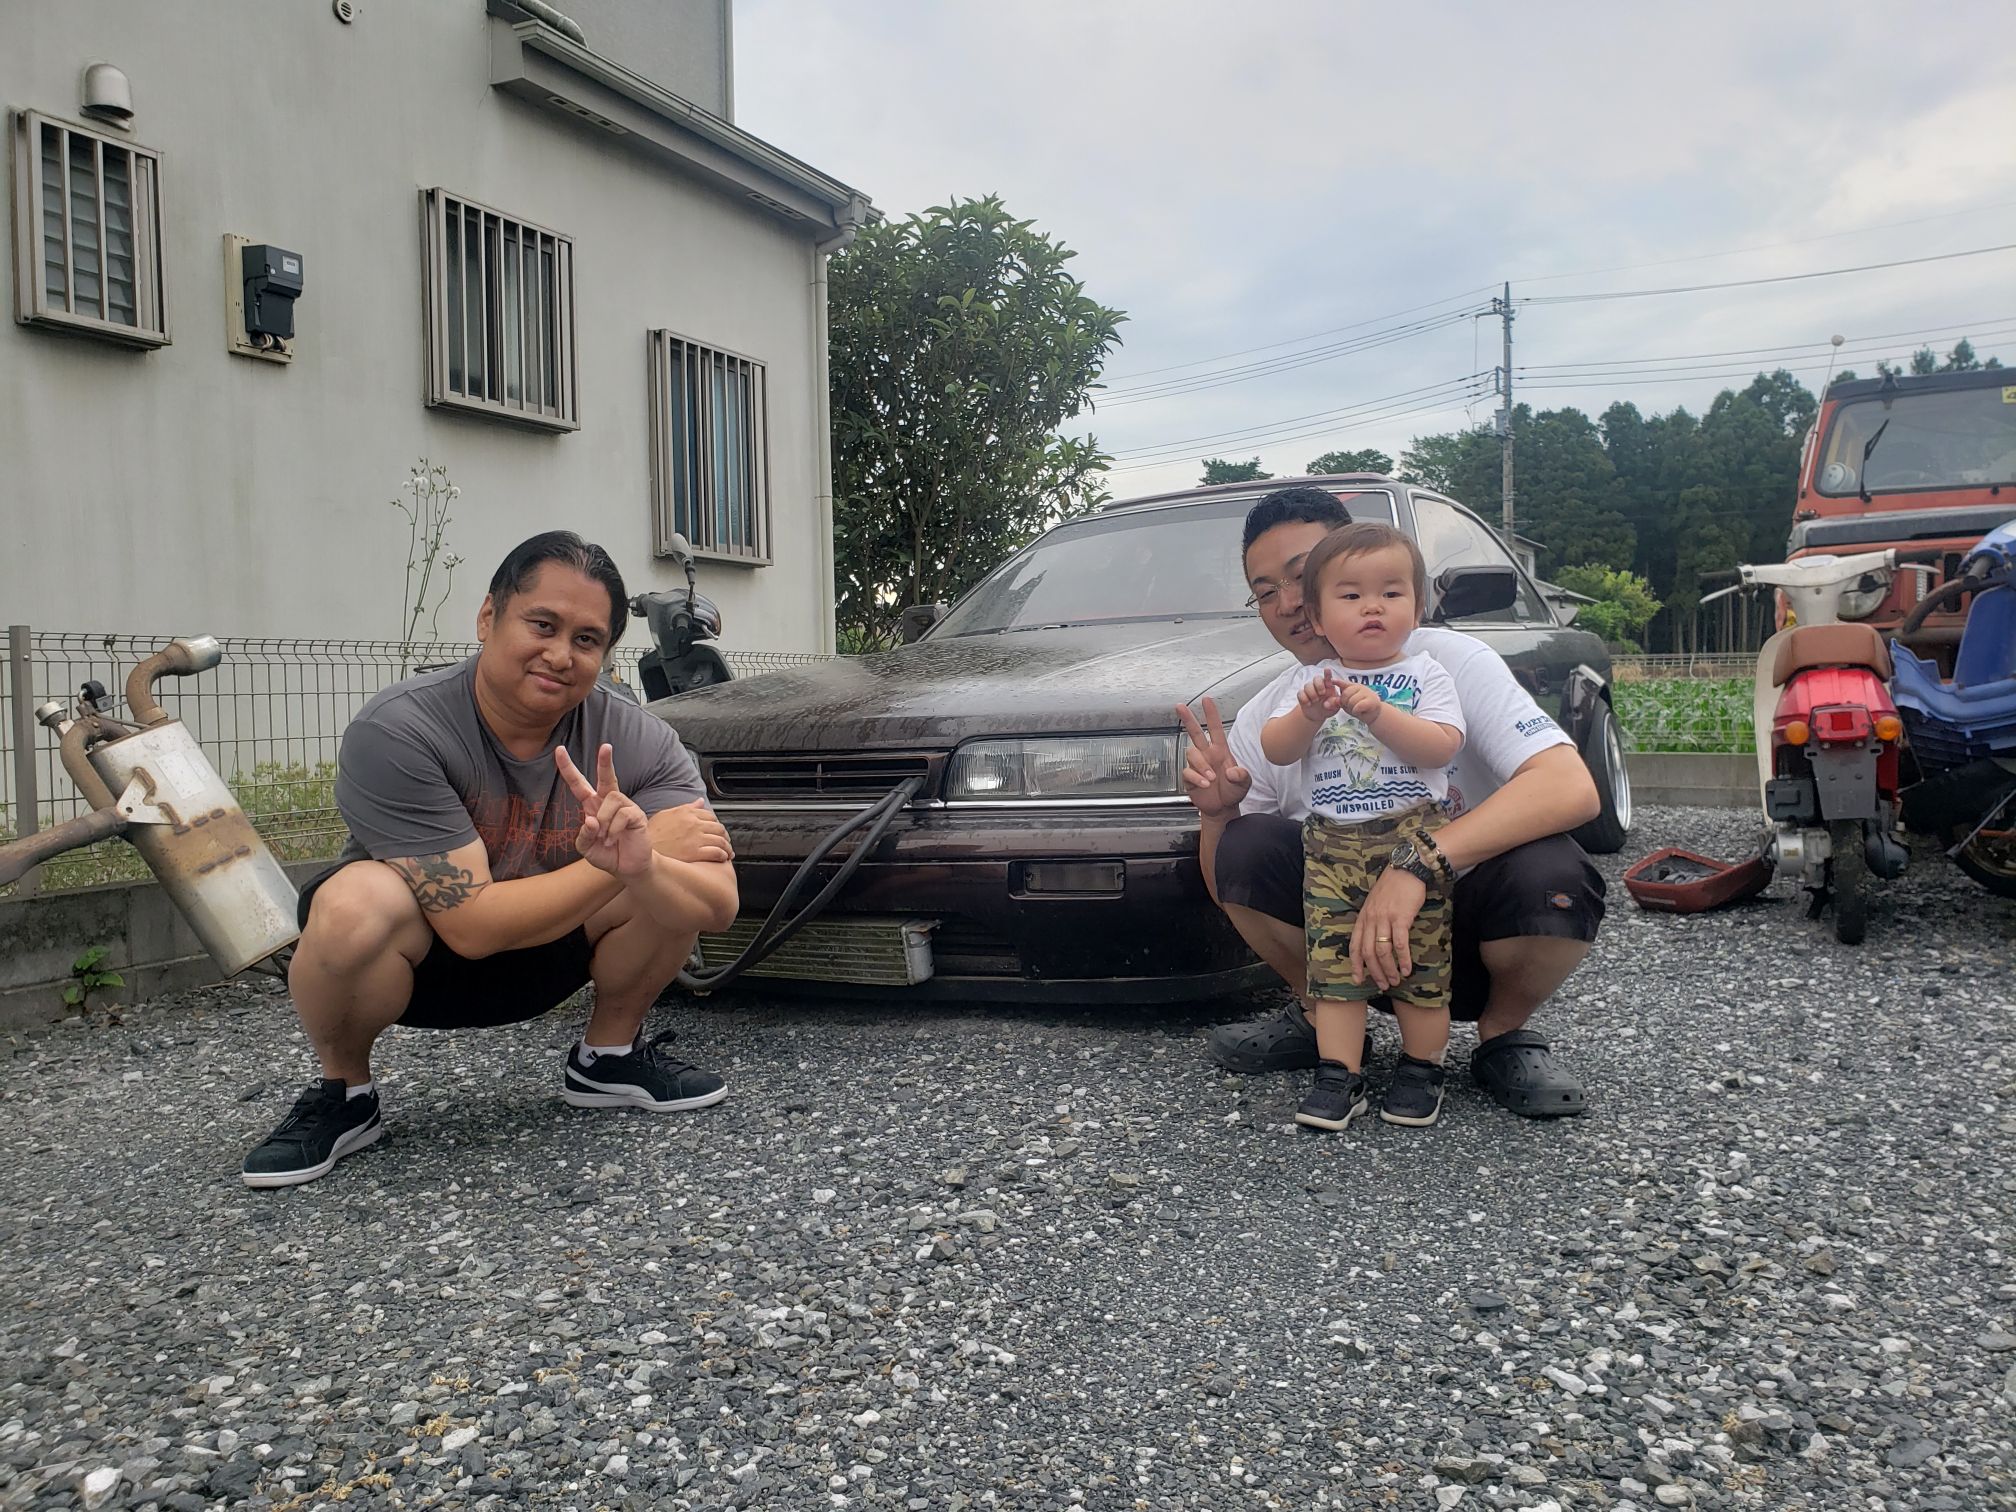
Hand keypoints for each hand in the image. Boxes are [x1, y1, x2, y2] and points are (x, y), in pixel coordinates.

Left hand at [556, 743, 652, 878]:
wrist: (627, 868)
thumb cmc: (606, 854)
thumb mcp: (585, 848)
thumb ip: (583, 835)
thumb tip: (592, 820)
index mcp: (593, 806)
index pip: (578, 784)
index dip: (568, 768)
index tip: (559, 750)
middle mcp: (609, 803)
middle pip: (606, 778)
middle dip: (605, 762)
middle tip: (606, 746)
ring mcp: (625, 808)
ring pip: (612, 799)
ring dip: (605, 820)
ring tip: (605, 837)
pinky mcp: (636, 816)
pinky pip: (623, 814)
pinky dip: (614, 830)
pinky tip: (614, 839)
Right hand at [647, 800, 734, 863]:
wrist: (640, 851)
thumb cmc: (650, 835)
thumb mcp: (665, 815)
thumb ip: (685, 808)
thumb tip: (700, 801)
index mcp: (686, 813)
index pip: (710, 816)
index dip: (716, 825)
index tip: (717, 831)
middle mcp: (693, 823)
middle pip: (719, 828)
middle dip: (725, 836)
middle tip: (725, 843)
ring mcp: (695, 837)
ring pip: (721, 840)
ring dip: (727, 847)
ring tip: (727, 853)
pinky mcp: (696, 852)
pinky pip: (717, 852)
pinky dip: (723, 855)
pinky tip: (722, 858)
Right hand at [1175, 697, 1250, 818]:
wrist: (1223, 809)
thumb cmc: (1233, 792)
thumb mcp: (1244, 783)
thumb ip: (1241, 776)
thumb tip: (1231, 771)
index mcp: (1221, 751)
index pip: (1215, 729)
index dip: (1211, 714)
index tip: (1206, 700)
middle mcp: (1207, 755)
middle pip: (1195, 733)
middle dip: (1188, 719)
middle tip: (1180, 706)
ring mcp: (1197, 766)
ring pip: (1192, 754)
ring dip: (1201, 766)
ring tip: (1211, 779)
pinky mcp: (1189, 778)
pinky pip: (1188, 772)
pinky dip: (1196, 778)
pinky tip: (1204, 784)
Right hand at [1297, 671, 1345, 723]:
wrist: (1318, 714)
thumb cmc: (1329, 707)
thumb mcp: (1335, 707)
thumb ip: (1336, 703)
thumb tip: (1335, 700)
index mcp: (1328, 686)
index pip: (1328, 677)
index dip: (1327, 673)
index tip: (1327, 669)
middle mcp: (1318, 685)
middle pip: (1316, 678)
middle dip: (1319, 685)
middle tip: (1322, 693)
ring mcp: (1310, 690)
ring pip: (1307, 685)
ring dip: (1312, 694)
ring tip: (1315, 701)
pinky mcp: (1302, 695)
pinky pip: (1300, 693)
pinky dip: (1304, 699)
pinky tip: (1308, 704)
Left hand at [1338, 681, 1384, 724]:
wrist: (1374, 715)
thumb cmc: (1359, 708)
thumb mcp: (1348, 703)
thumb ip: (1341, 700)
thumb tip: (1335, 700)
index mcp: (1354, 686)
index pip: (1344, 684)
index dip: (1338, 682)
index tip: (1332, 681)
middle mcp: (1360, 687)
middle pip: (1346, 694)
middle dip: (1345, 703)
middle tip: (1351, 706)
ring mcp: (1367, 692)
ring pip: (1352, 701)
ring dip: (1352, 708)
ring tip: (1357, 709)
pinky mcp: (1372, 700)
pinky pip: (1358, 706)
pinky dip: (1357, 711)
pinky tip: (1360, 711)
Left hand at [1349, 864, 1424, 990]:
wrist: (1407, 869)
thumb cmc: (1393, 886)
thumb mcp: (1375, 903)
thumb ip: (1372, 920)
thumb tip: (1375, 939)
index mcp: (1363, 917)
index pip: (1354, 946)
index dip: (1355, 965)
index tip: (1358, 980)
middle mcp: (1371, 920)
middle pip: (1368, 953)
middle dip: (1375, 972)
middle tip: (1383, 985)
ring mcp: (1385, 919)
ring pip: (1382, 951)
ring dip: (1389, 969)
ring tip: (1396, 980)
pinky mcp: (1401, 918)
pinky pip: (1400, 944)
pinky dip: (1403, 959)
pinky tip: (1407, 969)